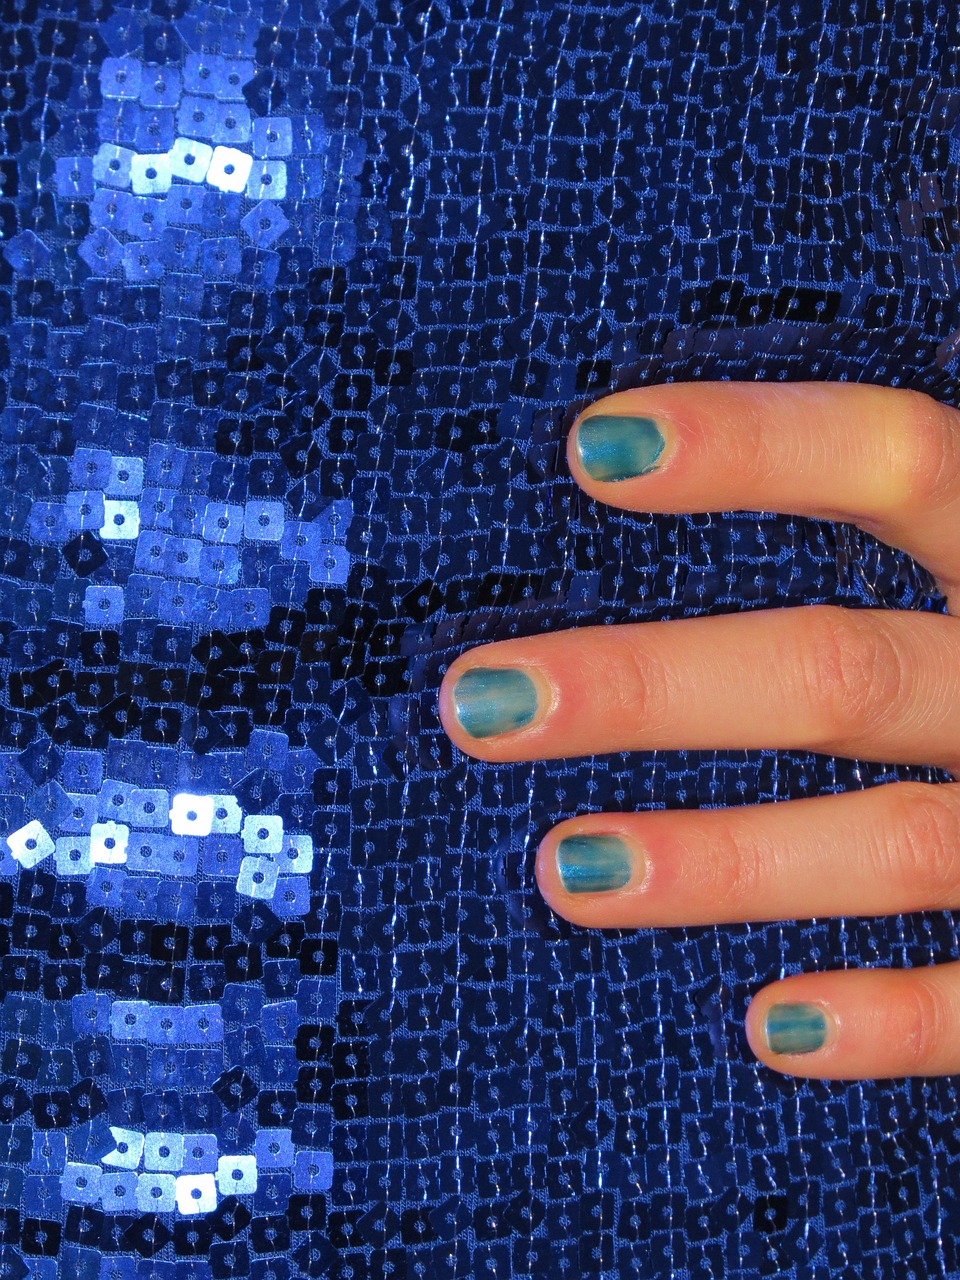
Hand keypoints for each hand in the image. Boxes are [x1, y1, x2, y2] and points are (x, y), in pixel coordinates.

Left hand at [438, 382, 959, 1079]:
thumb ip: (941, 504)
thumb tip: (694, 446)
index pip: (901, 460)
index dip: (754, 447)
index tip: (589, 445)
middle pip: (840, 672)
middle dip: (653, 686)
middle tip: (475, 698)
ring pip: (892, 843)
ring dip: (722, 863)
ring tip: (561, 870)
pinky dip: (893, 1022)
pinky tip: (768, 1029)